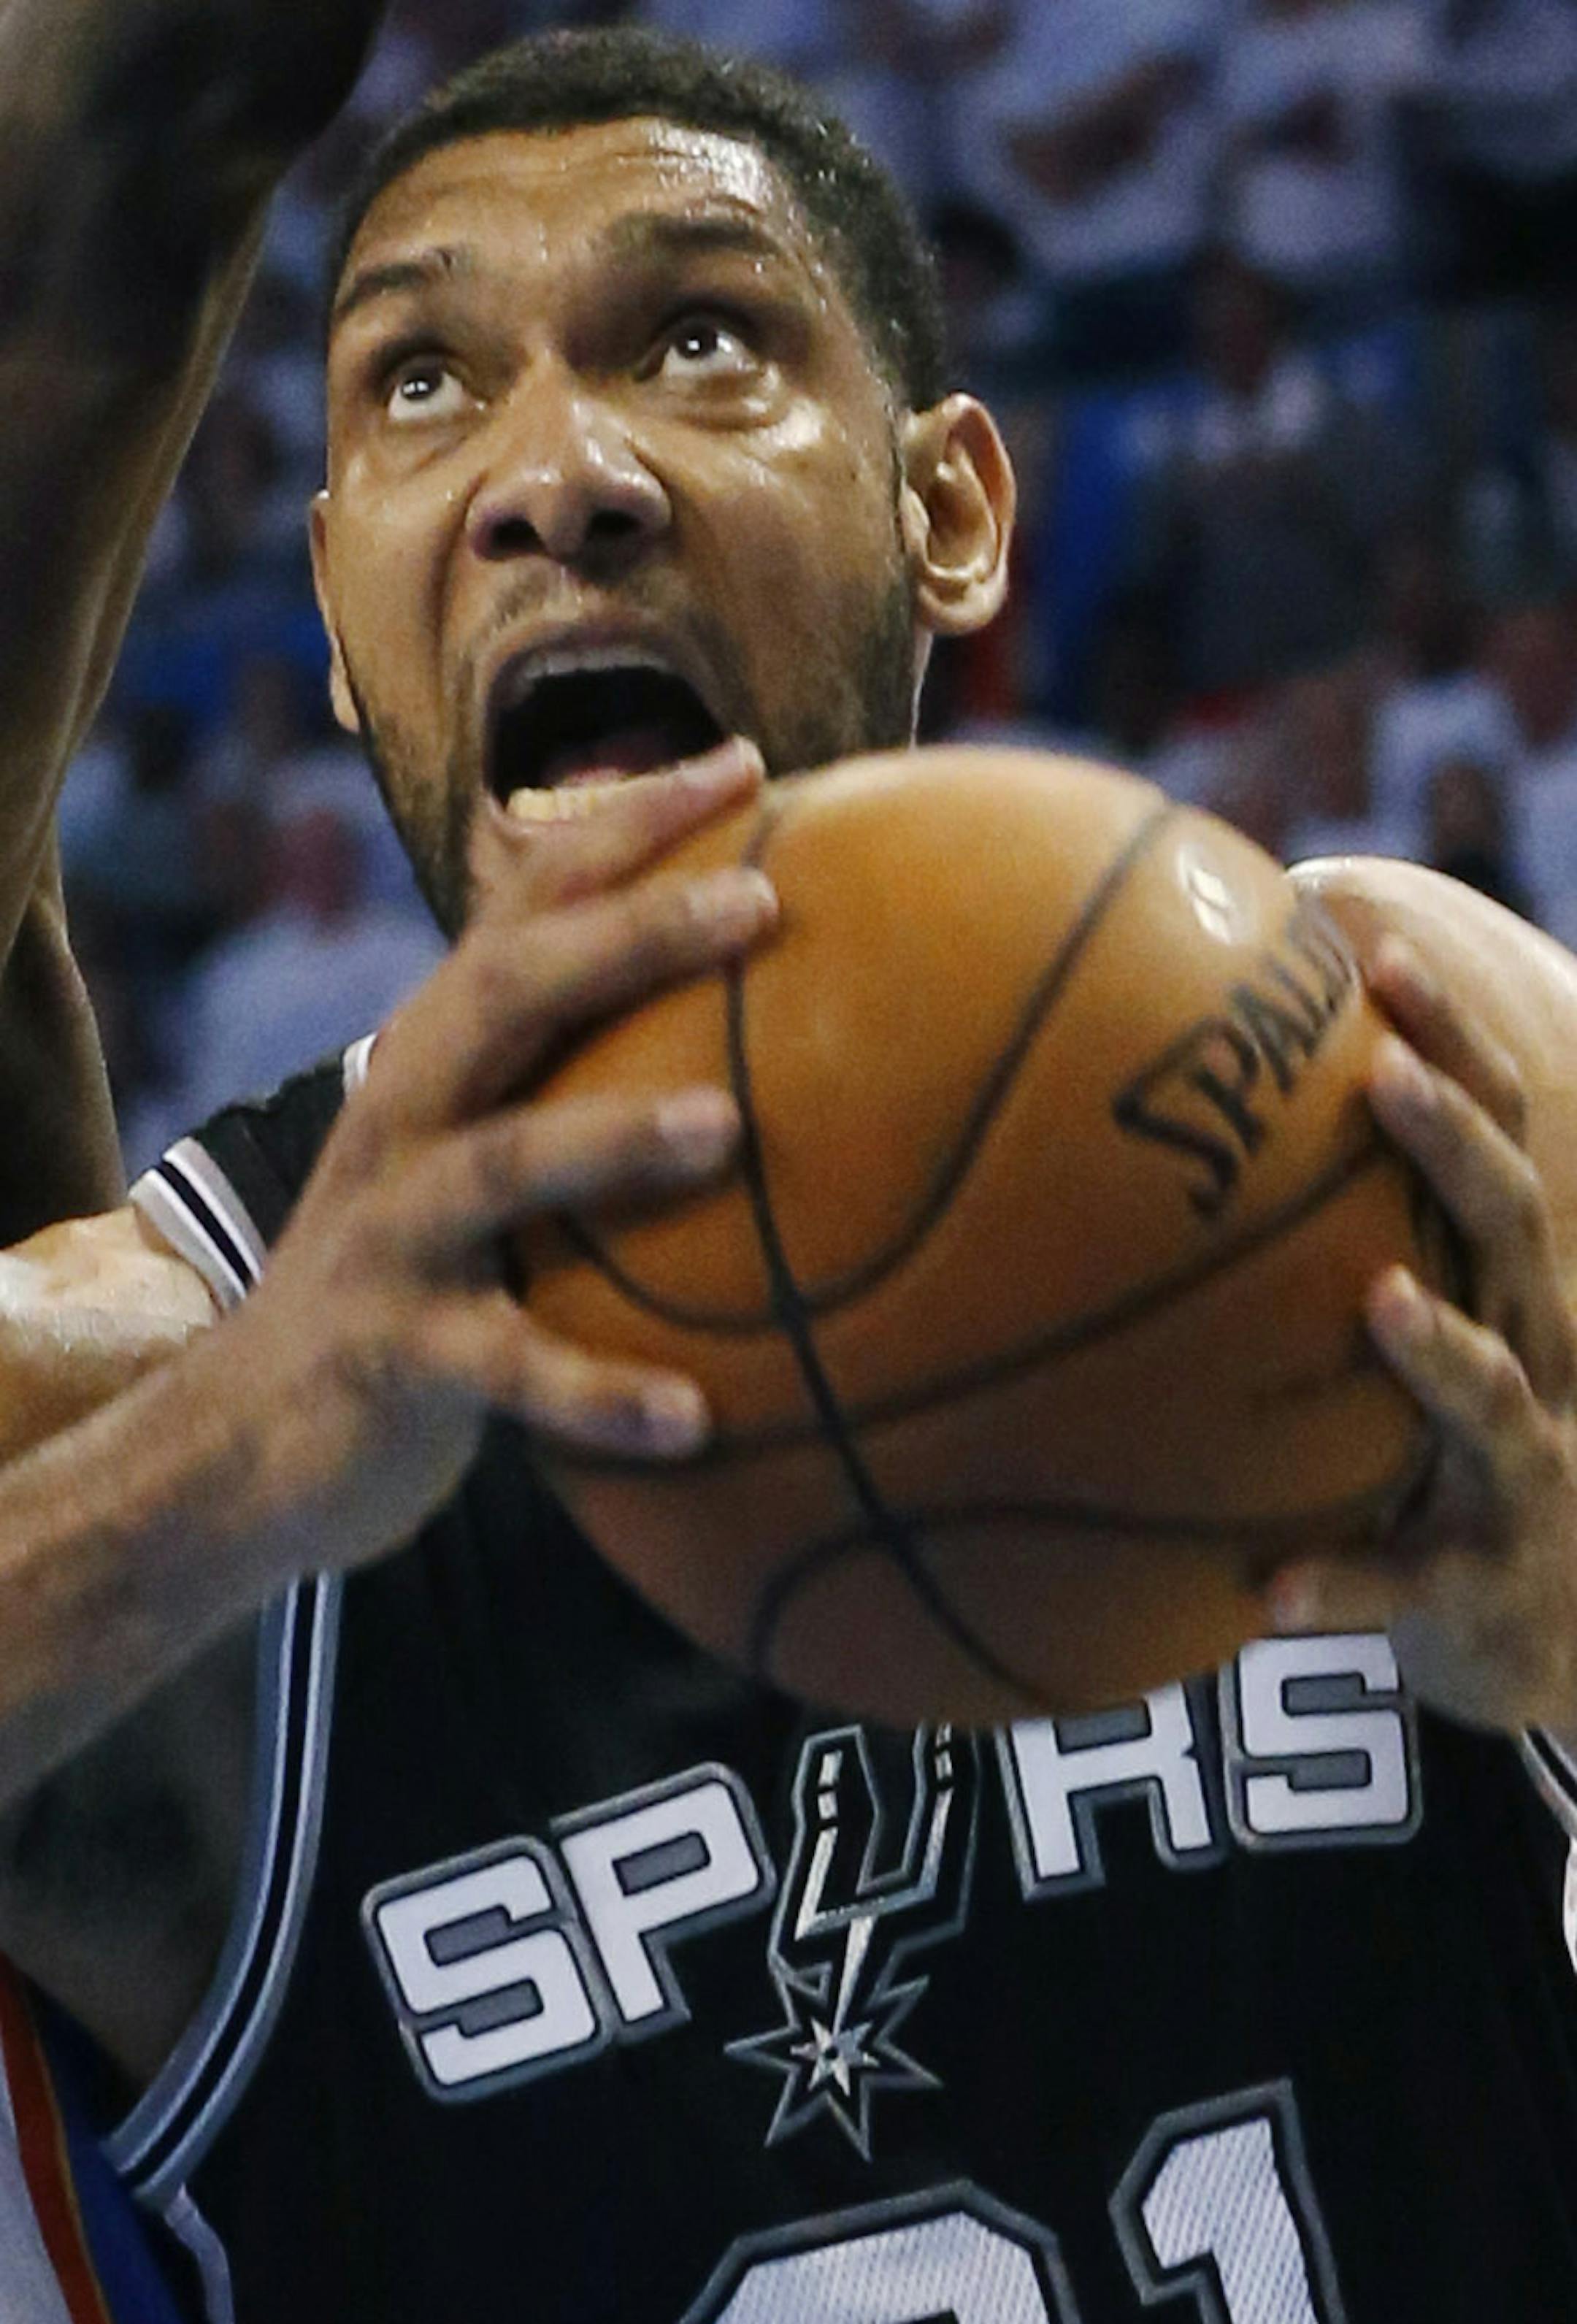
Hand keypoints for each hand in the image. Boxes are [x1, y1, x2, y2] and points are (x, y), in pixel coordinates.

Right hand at [200, 737, 774, 1581]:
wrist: (243, 1436)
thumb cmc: (411, 1282)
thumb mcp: (477, 1165)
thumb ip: (575, 1093)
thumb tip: (770, 1061)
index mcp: (438, 1057)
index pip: (530, 908)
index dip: (628, 826)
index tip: (745, 763)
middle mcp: (406, 1118)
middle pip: (506, 993)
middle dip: (629, 933)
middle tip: (760, 900)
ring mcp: (391, 1234)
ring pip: (498, 1165)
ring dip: (610, 1139)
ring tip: (726, 1130)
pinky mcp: (392, 1356)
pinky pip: (507, 1372)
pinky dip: (597, 1393)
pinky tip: (697, 1419)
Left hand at [1264, 936, 1576, 1729]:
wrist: (1531, 1631)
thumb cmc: (1438, 1449)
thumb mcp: (1409, 1329)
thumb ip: (1323, 1237)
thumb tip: (1164, 1127)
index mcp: (1502, 1284)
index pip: (1493, 1134)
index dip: (1451, 1037)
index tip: (1373, 946)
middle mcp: (1528, 1356)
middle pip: (1514, 1228)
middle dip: (1456, 1147)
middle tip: (1383, 1075)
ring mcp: (1515, 1476)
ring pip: (1493, 1401)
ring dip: (1442, 1349)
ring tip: (1384, 1301)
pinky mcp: (1475, 1587)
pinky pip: (1404, 1585)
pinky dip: (1345, 1581)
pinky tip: (1269, 1587)